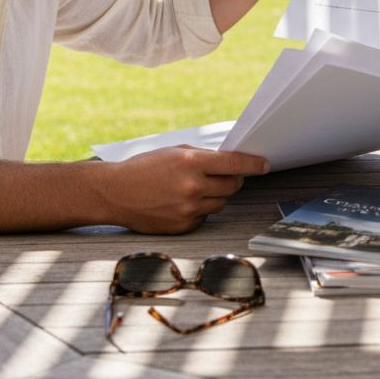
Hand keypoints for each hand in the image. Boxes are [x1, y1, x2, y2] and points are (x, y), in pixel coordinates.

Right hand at [107, 146, 268, 233]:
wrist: (114, 193)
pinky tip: (182, 203)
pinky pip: (205, 217)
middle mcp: (192, 187)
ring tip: (196, 188)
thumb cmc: (144, 168)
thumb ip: (202, 157)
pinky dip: (200, 210)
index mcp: (191, 162)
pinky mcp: (183, 226)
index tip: (265, 164)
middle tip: (228, 176)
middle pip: (233, 185)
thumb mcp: (173, 152)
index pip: (234, 164)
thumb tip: (230, 162)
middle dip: (234, 179)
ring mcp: (188, 209)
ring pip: (220, 202)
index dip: (254, 164)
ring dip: (216, 195)